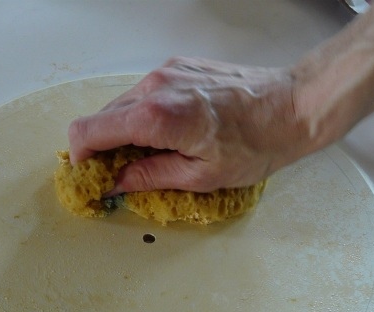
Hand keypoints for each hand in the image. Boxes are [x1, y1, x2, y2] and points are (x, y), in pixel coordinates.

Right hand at [68, 57, 314, 193]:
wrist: (293, 105)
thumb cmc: (256, 144)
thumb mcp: (201, 176)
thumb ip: (149, 177)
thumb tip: (116, 183)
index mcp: (157, 116)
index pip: (88, 131)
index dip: (81, 157)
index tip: (91, 175)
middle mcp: (155, 86)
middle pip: (101, 117)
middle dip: (103, 147)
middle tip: (122, 172)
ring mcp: (166, 72)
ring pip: (122, 105)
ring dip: (125, 132)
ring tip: (153, 153)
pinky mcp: (178, 67)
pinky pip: (145, 93)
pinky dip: (145, 115)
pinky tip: (170, 132)